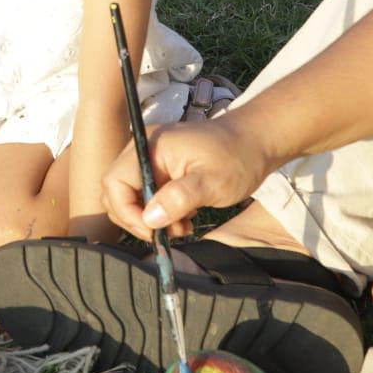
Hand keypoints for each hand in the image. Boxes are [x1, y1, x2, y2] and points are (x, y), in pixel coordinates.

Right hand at [102, 116, 275, 239]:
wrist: (257, 140)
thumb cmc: (238, 156)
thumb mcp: (212, 181)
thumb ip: (179, 198)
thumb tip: (149, 219)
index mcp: (151, 146)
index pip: (115, 182)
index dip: (127, 211)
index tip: (152, 231)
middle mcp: (144, 149)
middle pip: (116, 190)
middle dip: (138, 218)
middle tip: (167, 233)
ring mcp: (151, 157)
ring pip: (130, 195)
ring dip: (151, 218)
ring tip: (181, 228)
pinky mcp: (160, 167)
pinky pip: (146, 194)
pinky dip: (160, 211)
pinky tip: (183, 218)